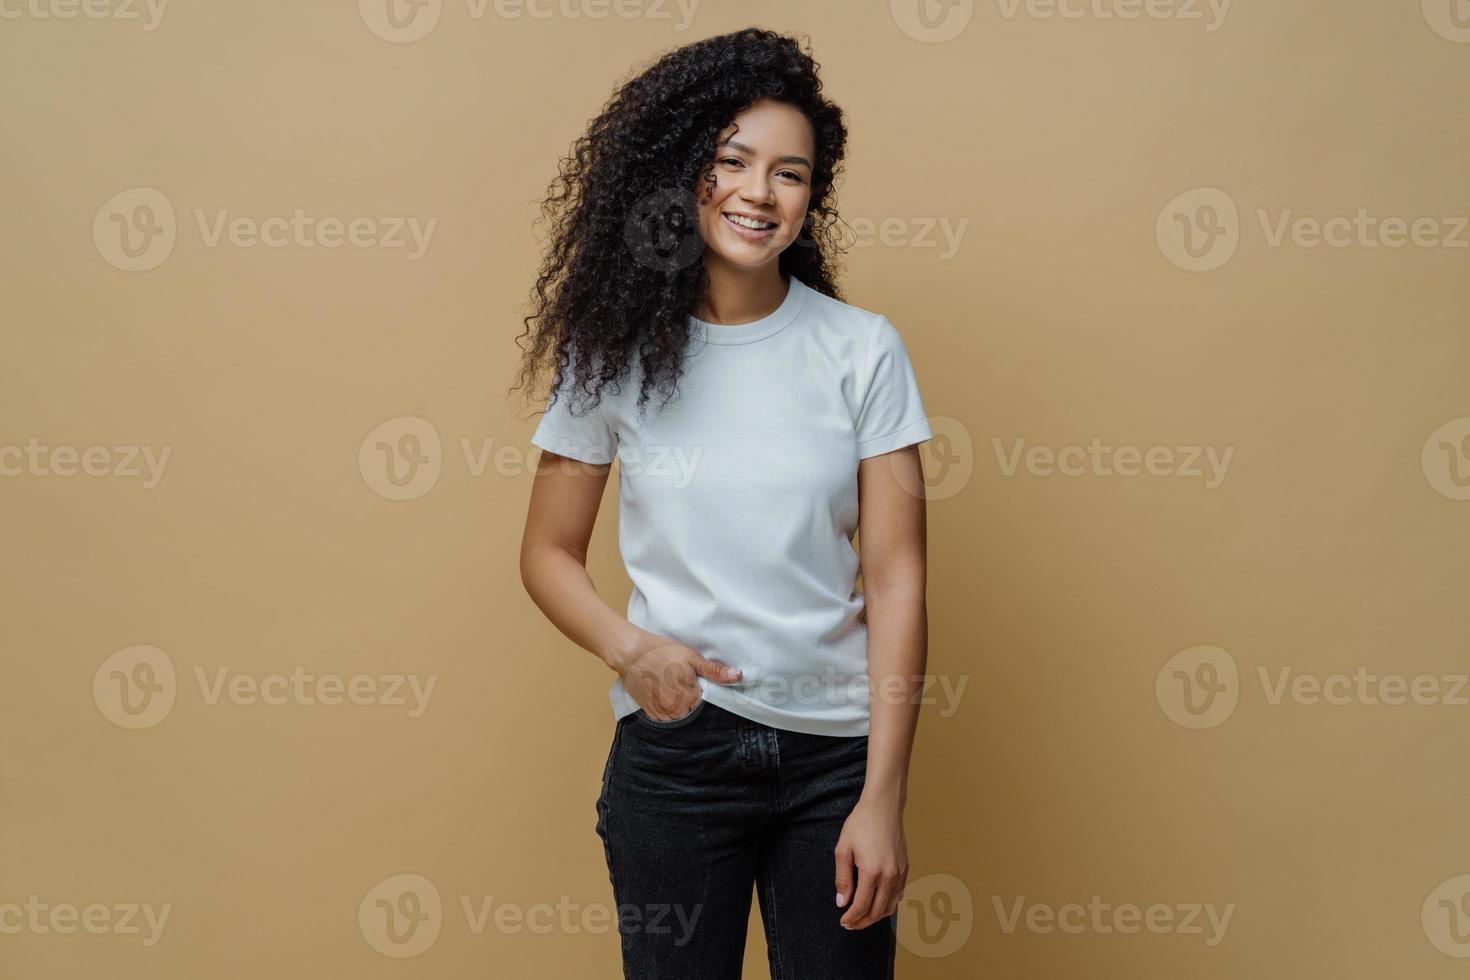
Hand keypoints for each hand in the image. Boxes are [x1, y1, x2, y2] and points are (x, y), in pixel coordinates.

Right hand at [614, 632, 742, 720]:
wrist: (630, 653)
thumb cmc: (661, 652)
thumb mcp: (692, 658)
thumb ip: (715, 671)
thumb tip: (738, 676)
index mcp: (690, 699)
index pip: (705, 700)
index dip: (699, 687)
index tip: (691, 678)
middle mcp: (676, 711)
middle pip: (691, 708)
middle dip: (688, 695)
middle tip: (678, 677)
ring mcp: (661, 713)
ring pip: (678, 713)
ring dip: (676, 702)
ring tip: (668, 683)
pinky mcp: (649, 712)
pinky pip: (664, 715)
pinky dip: (664, 705)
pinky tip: (660, 690)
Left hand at [835, 796, 907, 930]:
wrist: (883, 807)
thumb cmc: (861, 824)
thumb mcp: (843, 849)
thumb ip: (843, 878)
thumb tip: (842, 902)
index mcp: (872, 872)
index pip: (862, 906)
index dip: (851, 918)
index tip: (843, 922)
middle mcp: (890, 875)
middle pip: (877, 911)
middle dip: (862, 922)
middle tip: (849, 924)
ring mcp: (900, 873)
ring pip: (890, 906)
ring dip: (876, 916)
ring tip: (861, 916)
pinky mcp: (905, 868)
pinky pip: (898, 895)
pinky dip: (887, 904)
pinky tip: (876, 902)